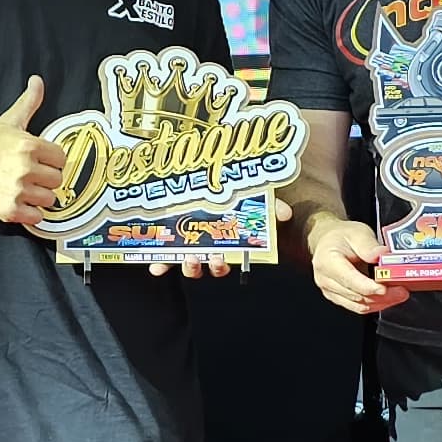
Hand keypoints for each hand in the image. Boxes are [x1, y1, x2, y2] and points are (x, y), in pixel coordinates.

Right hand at [0, 77, 68, 226]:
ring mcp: (18, 191)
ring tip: (26, 189)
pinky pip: (38, 217)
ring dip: (40, 197)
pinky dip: (32, 213)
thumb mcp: (9, 123)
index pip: (60, 158)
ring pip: (50, 199)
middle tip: (31, 175)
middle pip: (58, 180)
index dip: (51, 160)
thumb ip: (28, 103)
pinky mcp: (12, 211)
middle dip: (46, 179)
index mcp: (28, 146)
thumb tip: (37, 81)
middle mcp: (25, 168)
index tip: (39, 160)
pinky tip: (22, 202)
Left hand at [150, 195, 284, 278]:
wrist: (197, 174)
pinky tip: (156, 267)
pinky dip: (158, 264)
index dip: (220, 266)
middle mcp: (203, 246)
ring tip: (187, 258)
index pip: (223, 262)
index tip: (219, 260)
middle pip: (206, 266)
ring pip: (186, 264)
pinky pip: (161, 257)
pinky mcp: (166, 239)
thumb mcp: (248, 195)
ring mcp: (184, 243)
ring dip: (187, 266)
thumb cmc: (225, 190)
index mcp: (222, 242)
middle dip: (208, 266)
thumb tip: (285, 215)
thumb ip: (268, 204)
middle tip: (210, 258)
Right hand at [304, 211, 405, 314]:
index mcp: (328, 261)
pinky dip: (376, 304)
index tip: (386, 288)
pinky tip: (389, 298)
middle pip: (357, 296)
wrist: (328, 240)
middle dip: (382, 296)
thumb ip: (369, 245)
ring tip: (399, 294)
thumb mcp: (357, 232)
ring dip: (382, 302)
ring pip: (359, 305)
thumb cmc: (341, 236)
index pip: (349, 280)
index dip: (369, 287)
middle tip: (402, 290)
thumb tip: (384, 255)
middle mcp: (326, 279)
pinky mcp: (338, 298)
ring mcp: (331, 291)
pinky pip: (358, 307)